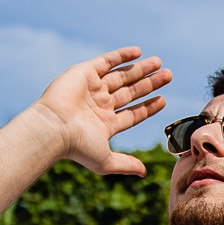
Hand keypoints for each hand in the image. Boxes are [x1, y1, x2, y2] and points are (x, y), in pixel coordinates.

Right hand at [33, 48, 172, 175]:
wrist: (54, 127)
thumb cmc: (77, 147)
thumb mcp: (105, 160)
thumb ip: (125, 164)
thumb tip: (144, 172)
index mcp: (105, 123)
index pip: (132, 113)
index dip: (148, 107)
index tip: (163, 100)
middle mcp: (100, 104)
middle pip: (131, 92)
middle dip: (150, 84)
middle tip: (169, 76)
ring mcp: (92, 88)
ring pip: (122, 76)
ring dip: (141, 69)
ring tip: (160, 63)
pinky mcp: (84, 73)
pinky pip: (106, 61)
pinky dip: (121, 55)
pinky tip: (138, 52)